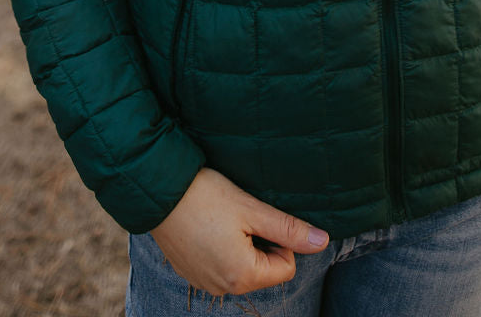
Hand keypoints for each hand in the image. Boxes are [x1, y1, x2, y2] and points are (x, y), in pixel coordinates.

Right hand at [150, 167, 329, 295]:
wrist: (158, 191)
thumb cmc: (206, 196)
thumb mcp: (252, 209)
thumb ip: (288, 229)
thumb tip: (322, 241)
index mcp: (241, 275)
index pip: (285, 267)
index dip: (280, 239)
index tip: (259, 217)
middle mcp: (222, 288)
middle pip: (263, 269)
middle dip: (259, 242)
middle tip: (240, 215)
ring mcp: (204, 282)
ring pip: (242, 267)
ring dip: (240, 244)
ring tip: (222, 218)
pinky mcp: (190, 272)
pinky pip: (220, 265)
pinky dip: (221, 246)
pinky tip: (208, 224)